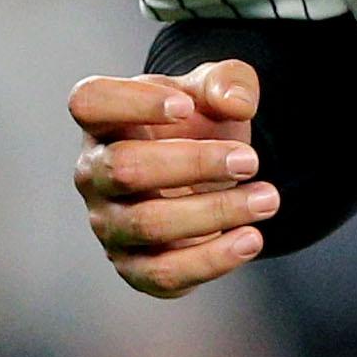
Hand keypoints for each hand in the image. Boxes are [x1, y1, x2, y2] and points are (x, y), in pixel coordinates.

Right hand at [68, 60, 277, 295]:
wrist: (205, 176)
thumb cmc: (195, 127)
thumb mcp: (214, 92)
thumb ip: (228, 81)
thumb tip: (237, 103)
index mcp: (102, 121)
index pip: (90, 102)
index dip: (134, 102)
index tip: (186, 105)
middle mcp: (94, 174)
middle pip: (123, 168)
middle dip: (193, 163)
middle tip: (250, 160)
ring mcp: (110, 224)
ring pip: (148, 224)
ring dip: (214, 212)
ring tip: (267, 199)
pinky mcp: (134, 267)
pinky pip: (163, 274)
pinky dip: (211, 260)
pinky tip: (250, 239)